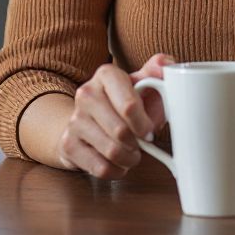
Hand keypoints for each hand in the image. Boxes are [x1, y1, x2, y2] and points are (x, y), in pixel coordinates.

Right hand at [57, 53, 173, 178]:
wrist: (92, 120)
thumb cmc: (125, 102)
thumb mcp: (144, 84)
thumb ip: (158, 71)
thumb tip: (166, 64)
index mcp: (107, 74)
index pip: (129, 106)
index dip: (144, 124)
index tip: (150, 131)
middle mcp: (86, 93)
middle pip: (120, 131)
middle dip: (138, 143)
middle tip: (142, 144)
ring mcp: (74, 119)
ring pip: (111, 151)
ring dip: (129, 158)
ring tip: (132, 153)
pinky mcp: (68, 143)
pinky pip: (99, 167)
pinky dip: (115, 170)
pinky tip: (118, 162)